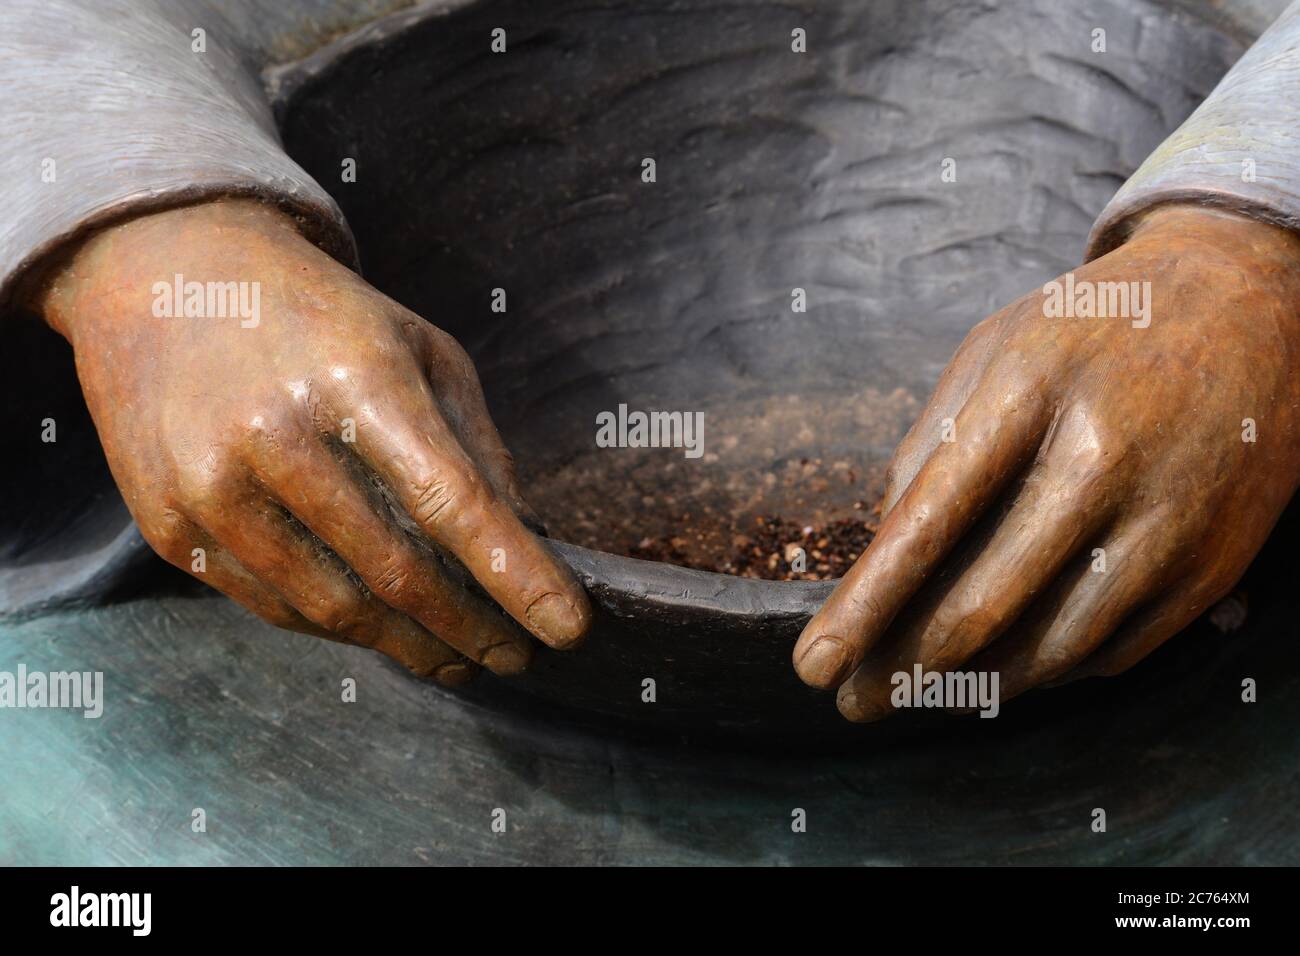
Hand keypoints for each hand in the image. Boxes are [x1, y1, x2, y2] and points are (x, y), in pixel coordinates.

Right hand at [37, 199, 590, 684]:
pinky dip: (342, 630)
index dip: (517, 575)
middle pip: (397, 573)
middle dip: (473, 628)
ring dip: (412, 646)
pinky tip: (383, 631)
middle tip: (517, 654)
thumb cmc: (318, 316)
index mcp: (355, 379)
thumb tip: (523, 543)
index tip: (569, 628)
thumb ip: (475, 443)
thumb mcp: (418, 348)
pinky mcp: (172, 526)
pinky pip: (276, 607)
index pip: (453, 503)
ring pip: (336, 608)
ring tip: (459, 657)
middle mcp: (276, 435)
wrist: (167, 279)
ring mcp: (212, 487)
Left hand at [793, 205, 1299, 719]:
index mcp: (1026, 394)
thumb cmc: (1088, 335)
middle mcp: (1099, 460)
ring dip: (971, 687)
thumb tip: (881, 559)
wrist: (1247, 308)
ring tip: (919, 694)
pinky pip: (1110, 653)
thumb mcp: (992, 354)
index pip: (926, 525)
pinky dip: (1045, 673)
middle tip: (855, 701)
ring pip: (1047, 649)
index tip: (810, 666)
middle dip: (902, 669)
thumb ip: (927, 449)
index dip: (863, 607)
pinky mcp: (1212, 566)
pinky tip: (1004, 671)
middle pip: (981, 605)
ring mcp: (1167, 519)